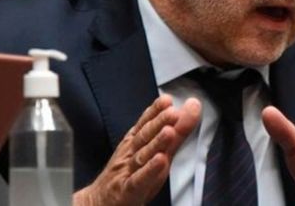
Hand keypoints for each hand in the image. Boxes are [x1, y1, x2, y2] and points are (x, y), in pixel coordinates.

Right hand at [74, 95, 200, 205]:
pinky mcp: (127, 190)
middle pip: (145, 136)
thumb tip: (193, 106)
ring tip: (169, 132)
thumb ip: (178, 130)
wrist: (101, 201)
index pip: (145, 123)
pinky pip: (139, 180)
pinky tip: (160, 161)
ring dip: (155, 143)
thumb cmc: (131, 173)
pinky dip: (149, 170)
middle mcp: (131, 153)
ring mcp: (128, 171)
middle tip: (172, 111)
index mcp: (136, 141)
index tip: (167, 99)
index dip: (155, 111)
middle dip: (158, 123)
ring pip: (142, 155)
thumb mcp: (158, 150)